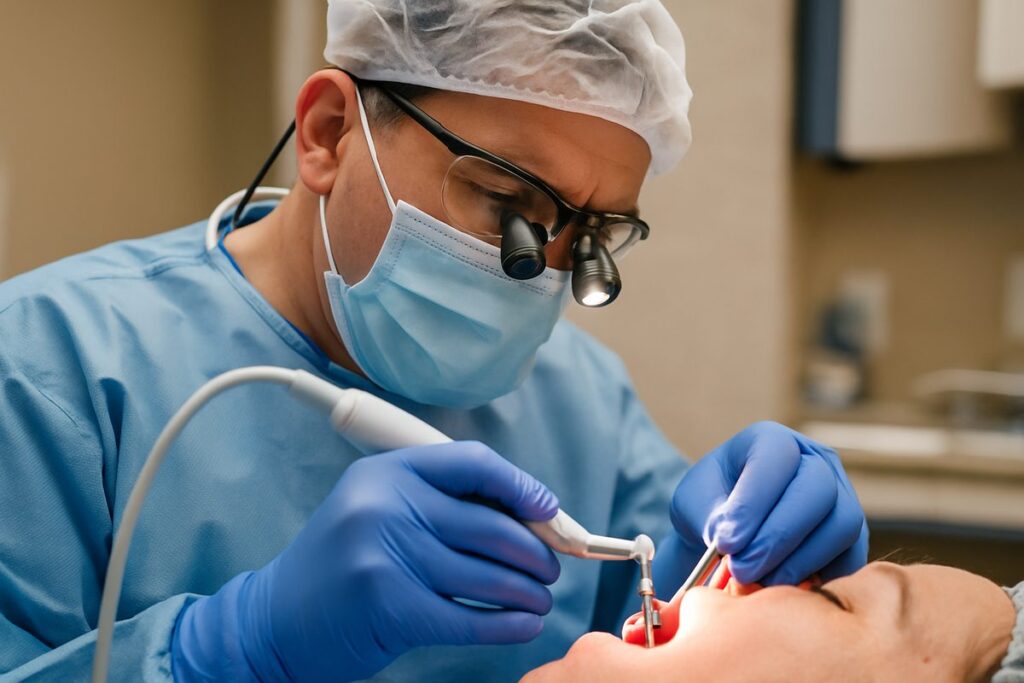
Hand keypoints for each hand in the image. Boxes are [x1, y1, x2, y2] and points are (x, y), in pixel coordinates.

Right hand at [172, 441, 560, 681]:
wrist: (273, 622)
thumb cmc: (339, 565)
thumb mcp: (376, 510)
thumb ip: (437, 503)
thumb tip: (525, 515)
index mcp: (385, 472)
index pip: (471, 463)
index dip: (520, 486)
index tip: (548, 510)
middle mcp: (384, 505)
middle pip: (490, 524)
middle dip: (535, 550)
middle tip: (551, 568)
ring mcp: (385, 557)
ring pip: (488, 574)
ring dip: (528, 592)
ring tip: (542, 599)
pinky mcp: (390, 608)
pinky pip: (471, 618)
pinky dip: (508, 624)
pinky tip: (524, 625)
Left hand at [669, 421, 867, 585]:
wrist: (729, 533)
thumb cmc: (708, 509)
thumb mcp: (693, 504)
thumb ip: (711, 517)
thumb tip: (733, 542)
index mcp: (771, 440)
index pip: (776, 459)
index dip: (753, 503)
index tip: (726, 544)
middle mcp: (815, 460)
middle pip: (818, 490)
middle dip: (778, 537)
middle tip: (743, 570)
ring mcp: (841, 495)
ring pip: (842, 525)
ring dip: (800, 561)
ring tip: (759, 583)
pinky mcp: (853, 535)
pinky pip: (852, 558)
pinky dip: (821, 579)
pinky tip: (784, 592)